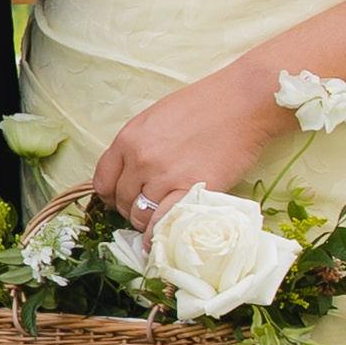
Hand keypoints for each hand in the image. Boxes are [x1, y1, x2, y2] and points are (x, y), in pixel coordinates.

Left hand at [89, 61, 288, 227]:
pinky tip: (160, 241)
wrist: (242, 104)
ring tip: (155, 223)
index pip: (102, 180)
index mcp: (128, 139)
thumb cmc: (203, 105)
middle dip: (128, 209)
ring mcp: (166, 177)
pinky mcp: (193, 191)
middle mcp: (141, 160)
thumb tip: (129, 172)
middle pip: (121, 200)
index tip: (118, 199)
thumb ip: (137, 145)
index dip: (109, 194)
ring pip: (140, 215)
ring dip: (144, 223)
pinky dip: (159, 234)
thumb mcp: (155, 118)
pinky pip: (164, 222)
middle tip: (143, 211)